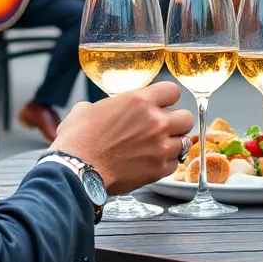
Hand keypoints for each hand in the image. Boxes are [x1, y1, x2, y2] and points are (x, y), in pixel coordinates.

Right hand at [51, 82, 194, 194]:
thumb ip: (102, 106)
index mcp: (140, 101)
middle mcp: (156, 122)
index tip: (161, 105)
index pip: (172, 91)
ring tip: (159, 147)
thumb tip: (95, 110)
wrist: (76, 170)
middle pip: (186, 117)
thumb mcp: (86, 110)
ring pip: (185, 141)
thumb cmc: (78, 140)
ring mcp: (161, 146)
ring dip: (174, 143)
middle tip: (163, 128)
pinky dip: (167, 163)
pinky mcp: (159, 169)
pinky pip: (175, 163)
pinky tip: (153, 162)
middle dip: (176, 122)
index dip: (167, 98)